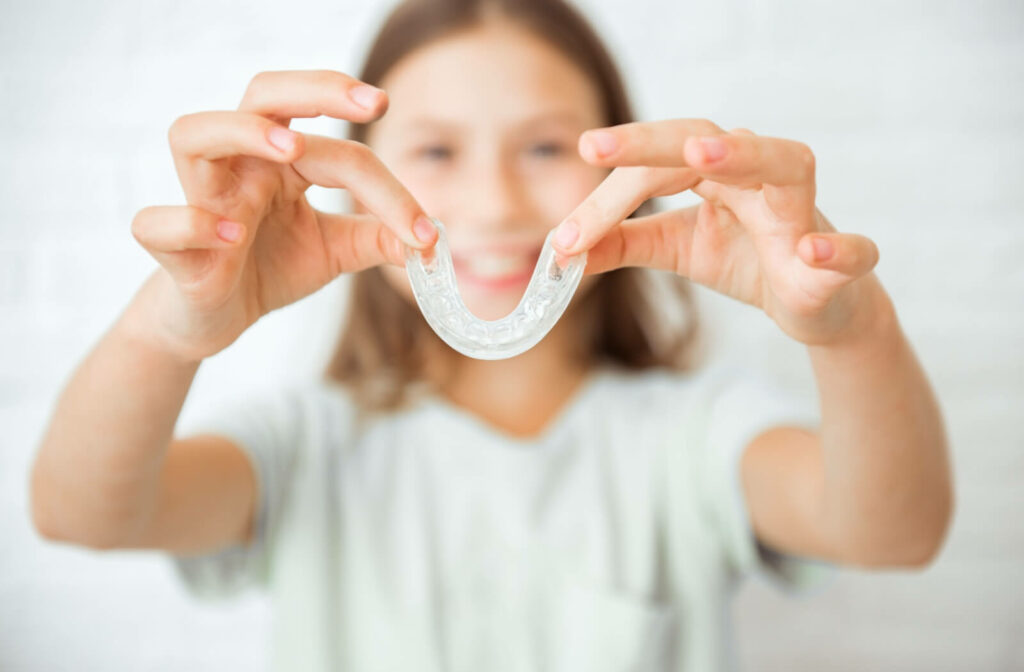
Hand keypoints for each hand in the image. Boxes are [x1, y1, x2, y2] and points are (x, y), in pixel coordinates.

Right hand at [128, 70, 437, 361]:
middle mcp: (240, 165)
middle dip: (316, 90)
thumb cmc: (269, 267)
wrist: (214, 318)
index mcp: (281, 161)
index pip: (338, 151)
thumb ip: (375, 238)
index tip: (426, 232)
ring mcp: (200, 199)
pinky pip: (158, 222)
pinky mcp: (170, 247)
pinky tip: (232, 238)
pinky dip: (192, 223)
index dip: (387, 188)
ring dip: (241, 131)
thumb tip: (431, 238)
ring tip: (290, 150)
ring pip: (192, 135)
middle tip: (369, 104)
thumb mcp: (334, 251)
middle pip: (261, 95)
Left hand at [550, 120, 881, 345]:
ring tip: (699, 155)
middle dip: (651, 141)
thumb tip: (562, 250)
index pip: (655, 165)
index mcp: (718, 170)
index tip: (564, 239)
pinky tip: (811, 252)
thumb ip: (624, 242)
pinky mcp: (840, 261)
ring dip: (746, 156)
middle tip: (598, 147)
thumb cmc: (748, 260)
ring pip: (787, 165)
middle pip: (709, 139)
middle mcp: (760, 176)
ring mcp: (804, 213)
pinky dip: (836, 249)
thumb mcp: (675, 248)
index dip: (607, 198)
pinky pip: (849, 249)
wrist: (815, 305)